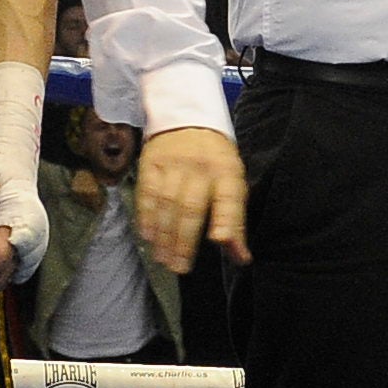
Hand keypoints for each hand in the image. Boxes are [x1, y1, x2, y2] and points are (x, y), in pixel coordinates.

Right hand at [135, 126, 250, 273]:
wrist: (186, 119)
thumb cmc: (215, 161)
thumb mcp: (233, 183)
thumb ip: (235, 222)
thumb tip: (241, 258)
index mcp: (227, 172)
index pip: (228, 198)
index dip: (225, 219)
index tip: (220, 241)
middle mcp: (201, 168)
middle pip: (191, 207)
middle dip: (184, 241)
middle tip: (180, 268)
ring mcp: (174, 164)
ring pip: (167, 204)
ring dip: (164, 235)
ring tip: (163, 259)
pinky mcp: (151, 163)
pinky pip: (147, 193)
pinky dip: (146, 217)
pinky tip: (147, 236)